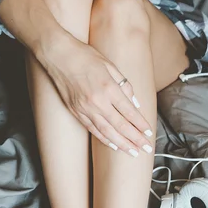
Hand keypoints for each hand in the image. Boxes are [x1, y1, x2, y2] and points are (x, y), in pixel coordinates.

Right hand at [44, 35, 153, 155]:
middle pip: (121, 126)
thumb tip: (135, 103)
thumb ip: (124, 85)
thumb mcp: (110, 66)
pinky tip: (114, 146)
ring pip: (107, 132)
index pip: (129, 112)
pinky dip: (105, 139)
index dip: (141, 125)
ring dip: (122, 144)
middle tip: (146, 148)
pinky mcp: (76, 112)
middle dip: (135, 139)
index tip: (149, 133)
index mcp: (109, 88)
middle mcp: (98, 102)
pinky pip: (93, 130)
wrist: (58, 55)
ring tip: (133, 152)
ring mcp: (85, 109)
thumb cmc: (85, 56)